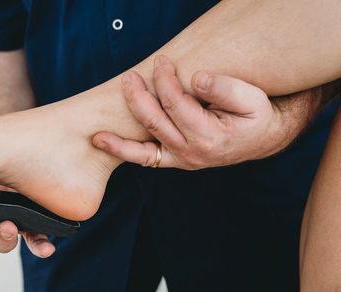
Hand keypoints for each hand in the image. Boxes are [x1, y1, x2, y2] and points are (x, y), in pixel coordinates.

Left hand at [93, 55, 291, 169]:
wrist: (261, 139)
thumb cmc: (256, 116)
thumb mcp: (252, 98)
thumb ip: (226, 88)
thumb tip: (196, 78)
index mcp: (210, 137)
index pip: (177, 105)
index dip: (165, 81)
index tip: (161, 62)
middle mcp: (191, 153)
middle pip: (155, 123)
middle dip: (138, 97)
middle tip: (129, 77)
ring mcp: (181, 160)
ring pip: (142, 149)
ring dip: (120, 134)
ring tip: (98, 127)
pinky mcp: (173, 160)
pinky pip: (143, 158)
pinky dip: (122, 150)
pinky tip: (102, 141)